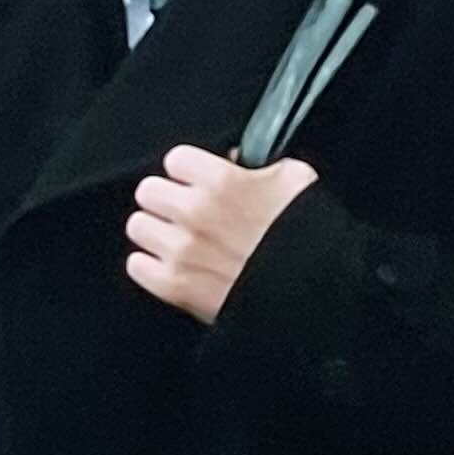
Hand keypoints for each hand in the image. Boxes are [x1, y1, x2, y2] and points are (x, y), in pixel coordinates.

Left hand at [124, 145, 318, 324]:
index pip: (175, 159)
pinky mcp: (175, 285)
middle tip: (185, 212)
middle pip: (149, 191)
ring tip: (179, 240)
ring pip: (138, 226)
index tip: (197, 183)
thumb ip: (261, 164)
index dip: (188, 172)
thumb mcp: (295, 181)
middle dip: (167, 200)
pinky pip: (137, 266)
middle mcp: (195, 211)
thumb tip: (238, 163)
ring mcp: (182, 249)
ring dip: (156, 232)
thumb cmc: (311, 239)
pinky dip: (151, 266)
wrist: (316, 295)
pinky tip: (172, 265)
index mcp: (222, 181)